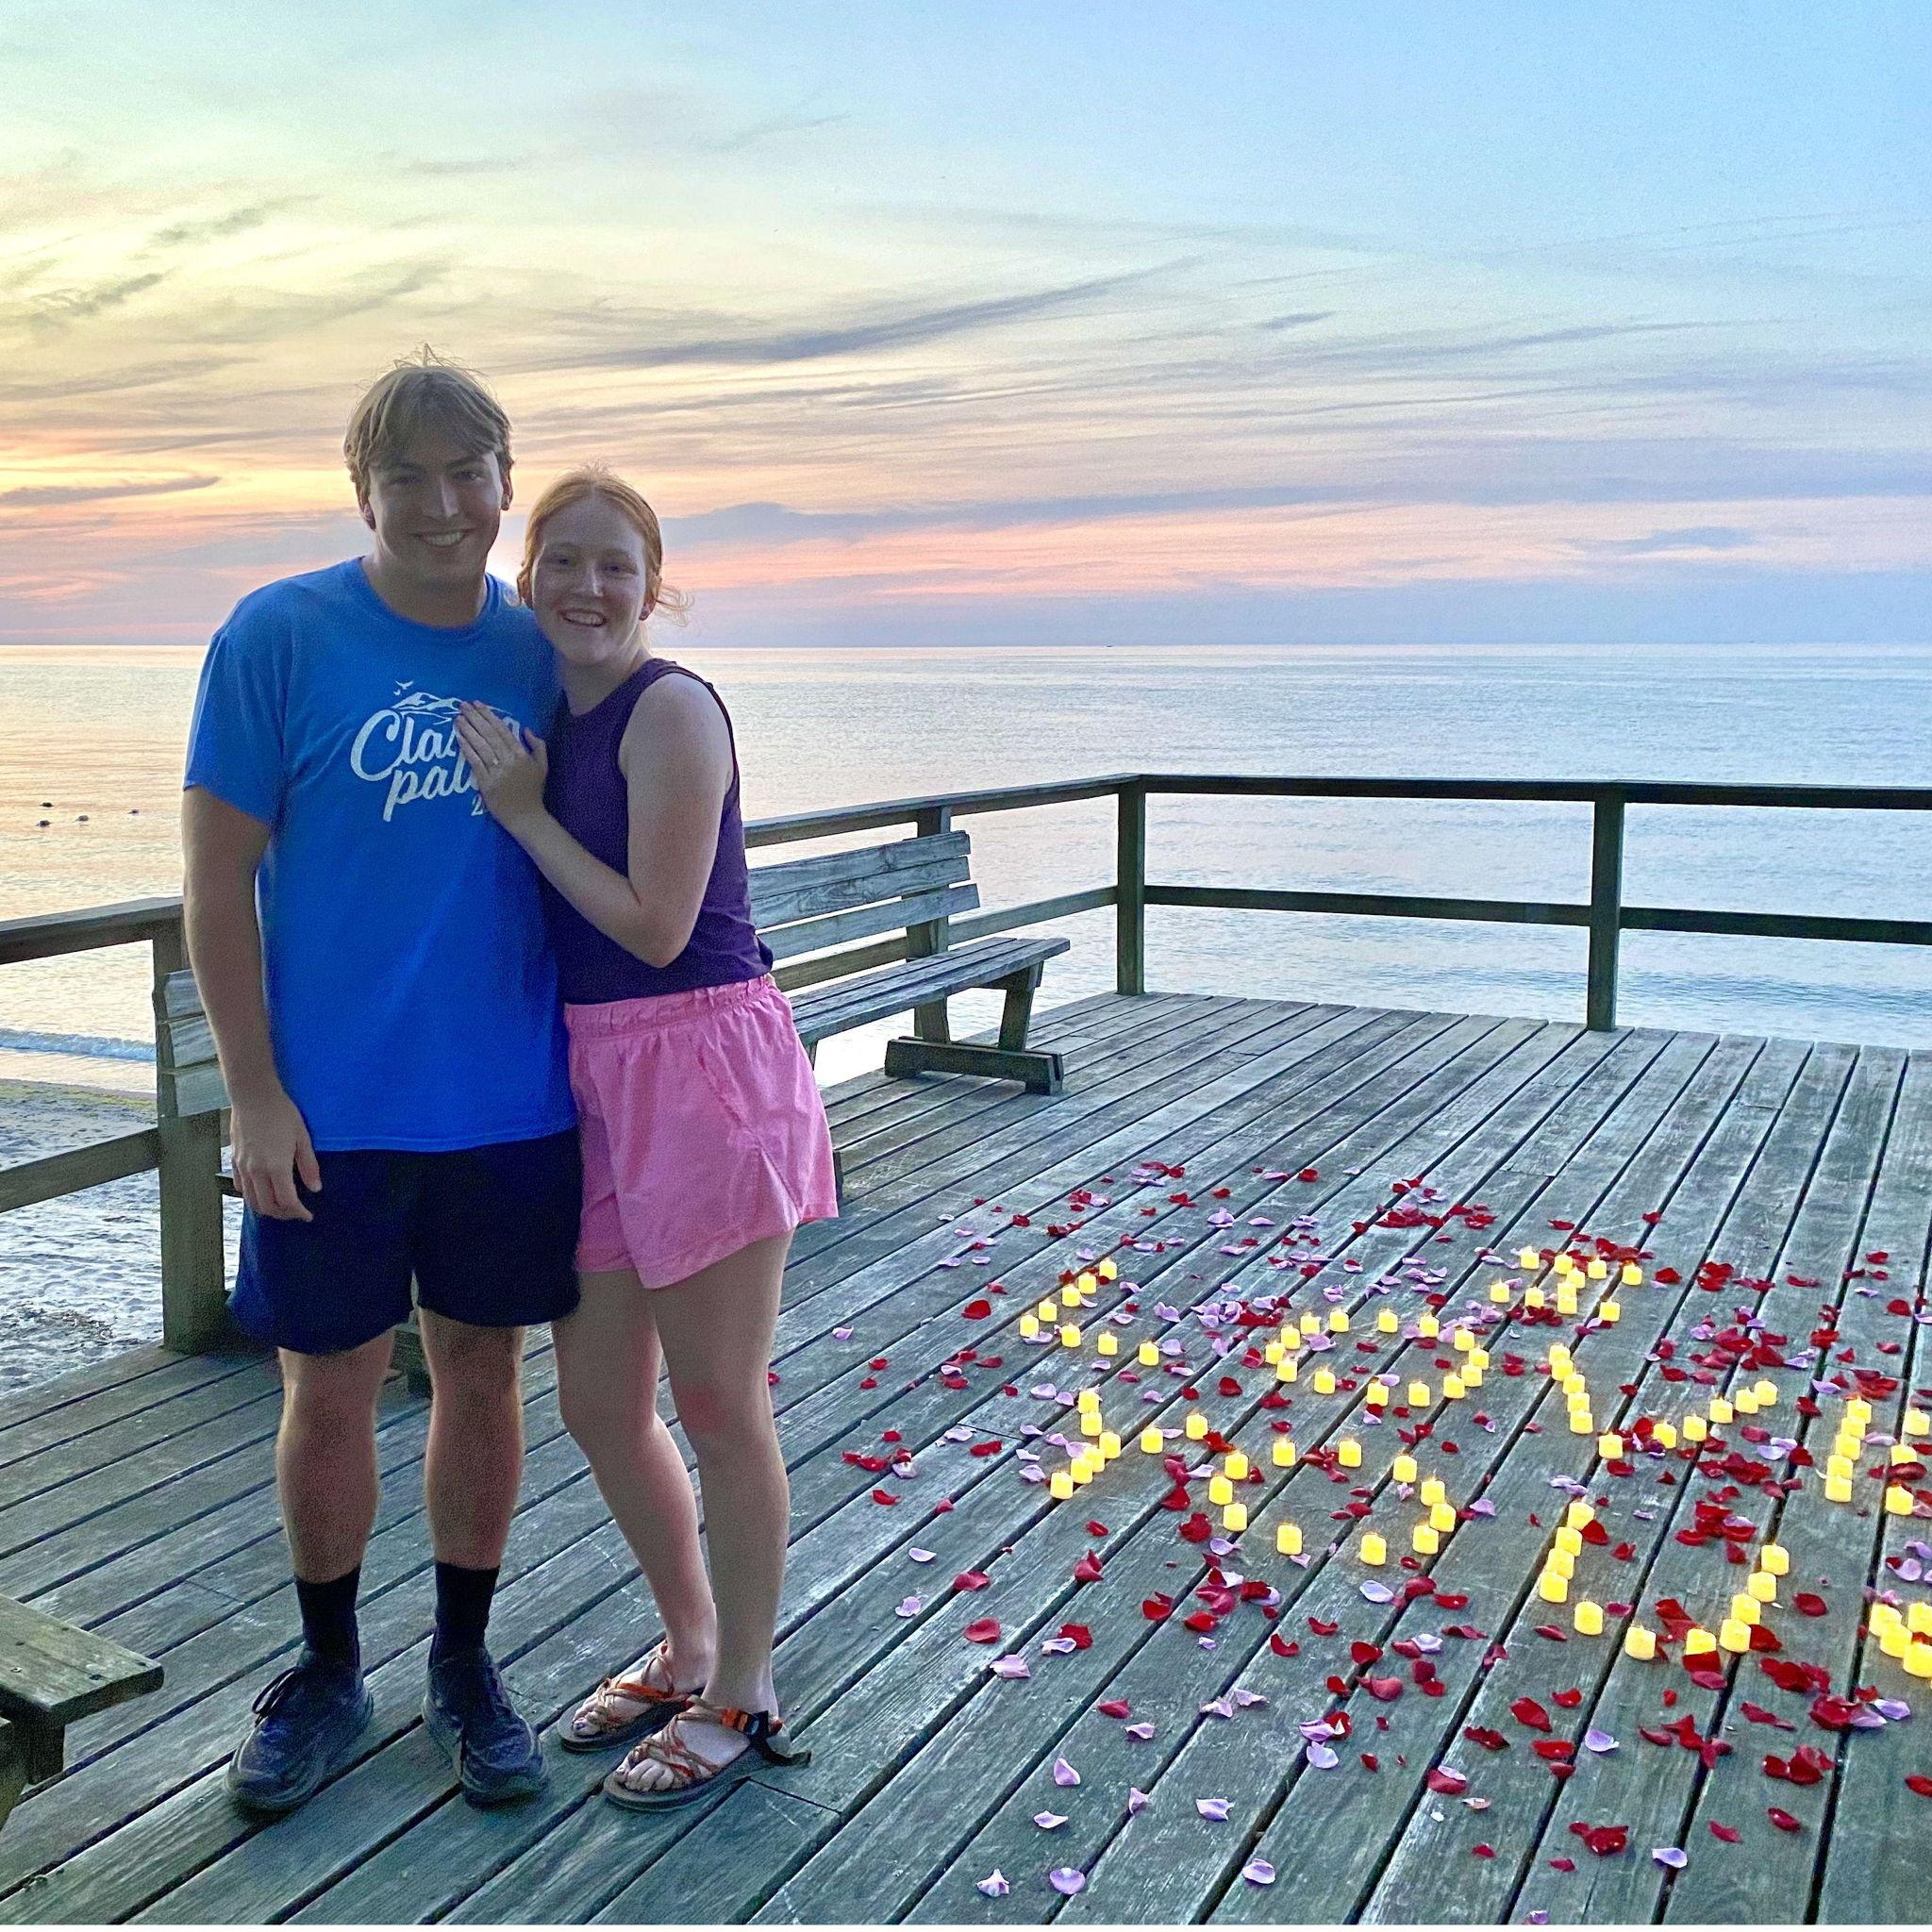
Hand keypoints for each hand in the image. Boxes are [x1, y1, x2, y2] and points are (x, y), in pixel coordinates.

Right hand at [229, 1086, 321, 1220]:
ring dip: (267, 1208)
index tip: (307, 1215)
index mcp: (276, 1167)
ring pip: (251, 1200)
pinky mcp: (233, 1160)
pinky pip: (240, 1187)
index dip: (298, 1212)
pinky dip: (251, 1196)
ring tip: (281, 1206)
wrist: (253, 1096)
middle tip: (296, 1212)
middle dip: (283, 1214)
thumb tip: (315, 1188)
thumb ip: (308, 1165)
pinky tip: (262, 1192)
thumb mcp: (302, 1137)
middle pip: (267, 1206)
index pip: (286, 1201)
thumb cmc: (282, 1113)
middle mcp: (256, 1172)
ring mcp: (242, 1167)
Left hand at [457, 703, 548, 829]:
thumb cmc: (533, 791)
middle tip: (462, 705)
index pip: (503, 730)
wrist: (526, 817)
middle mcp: (509, 761)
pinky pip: (475, 762)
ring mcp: (497, 772)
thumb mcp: (542, 767)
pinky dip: (466, 749)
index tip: (478, 704)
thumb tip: (526, 729)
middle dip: (475, 718)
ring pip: (481, 746)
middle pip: (489, 735)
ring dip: (468, 731)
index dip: (489, 716)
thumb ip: (538, 746)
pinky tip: (459, 738)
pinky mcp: (486, 784)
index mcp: (522, 755)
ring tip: (457, 718)